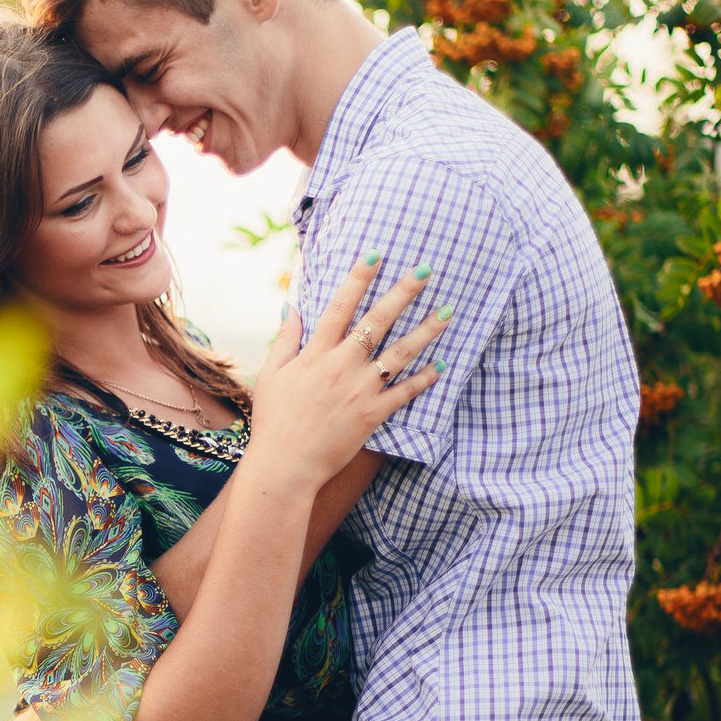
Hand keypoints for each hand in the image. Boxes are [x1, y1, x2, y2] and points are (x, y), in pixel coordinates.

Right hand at [246, 258, 446, 488]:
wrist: (285, 465)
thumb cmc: (274, 420)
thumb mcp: (271, 375)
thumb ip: (286, 339)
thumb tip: (292, 306)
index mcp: (315, 354)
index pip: (339, 307)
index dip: (358, 278)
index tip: (376, 254)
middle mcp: (341, 366)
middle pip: (377, 321)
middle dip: (403, 293)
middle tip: (426, 271)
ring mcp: (360, 390)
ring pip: (400, 353)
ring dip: (426, 330)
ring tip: (448, 311)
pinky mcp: (373, 415)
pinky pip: (405, 392)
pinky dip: (425, 379)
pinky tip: (444, 364)